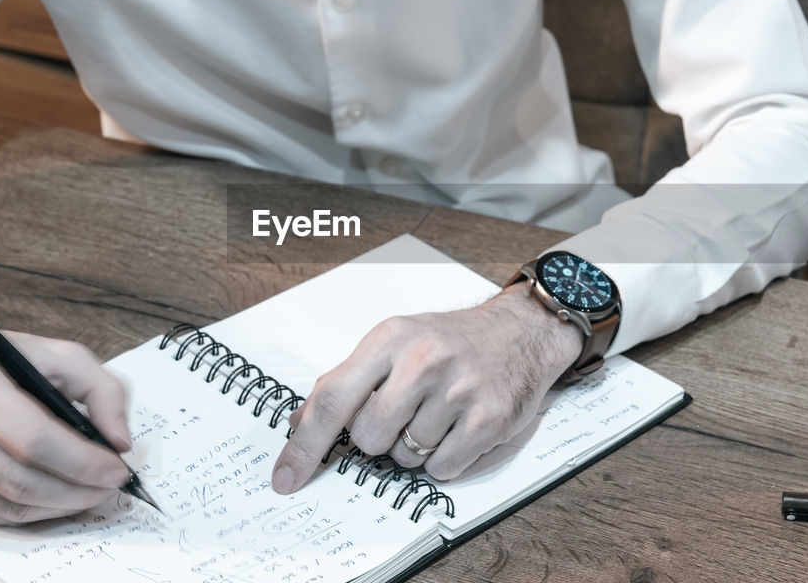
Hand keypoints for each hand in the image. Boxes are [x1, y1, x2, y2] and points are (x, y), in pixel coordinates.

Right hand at [0, 332, 132, 524]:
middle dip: (77, 490)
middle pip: (21, 479)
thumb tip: (120, 442)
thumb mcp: (58, 356)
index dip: (83, 462)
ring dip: (59, 507)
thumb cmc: (4, 366)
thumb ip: (101, 390)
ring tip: (89, 493)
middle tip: (109, 488)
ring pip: (8, 506)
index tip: (118, 470)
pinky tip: (54, 498)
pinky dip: (31, 514)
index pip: (34, 438)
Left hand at [271, 283, 581, 492]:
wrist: (521, 330)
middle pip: (369, 437)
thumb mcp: (394, 342)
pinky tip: (459, 428)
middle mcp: (424, 360)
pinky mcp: (490, 418)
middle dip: (381, 437)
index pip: (332, 398)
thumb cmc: (450, 341)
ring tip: (439, 414)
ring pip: (406, 457)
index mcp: (390, 338)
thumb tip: (300, 425)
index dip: (304, 445)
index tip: (286, 478)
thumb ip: (348, 381)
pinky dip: (446, 459)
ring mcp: (459, 389)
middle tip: (406, 413)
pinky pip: (443, 468)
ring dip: (416, 448)